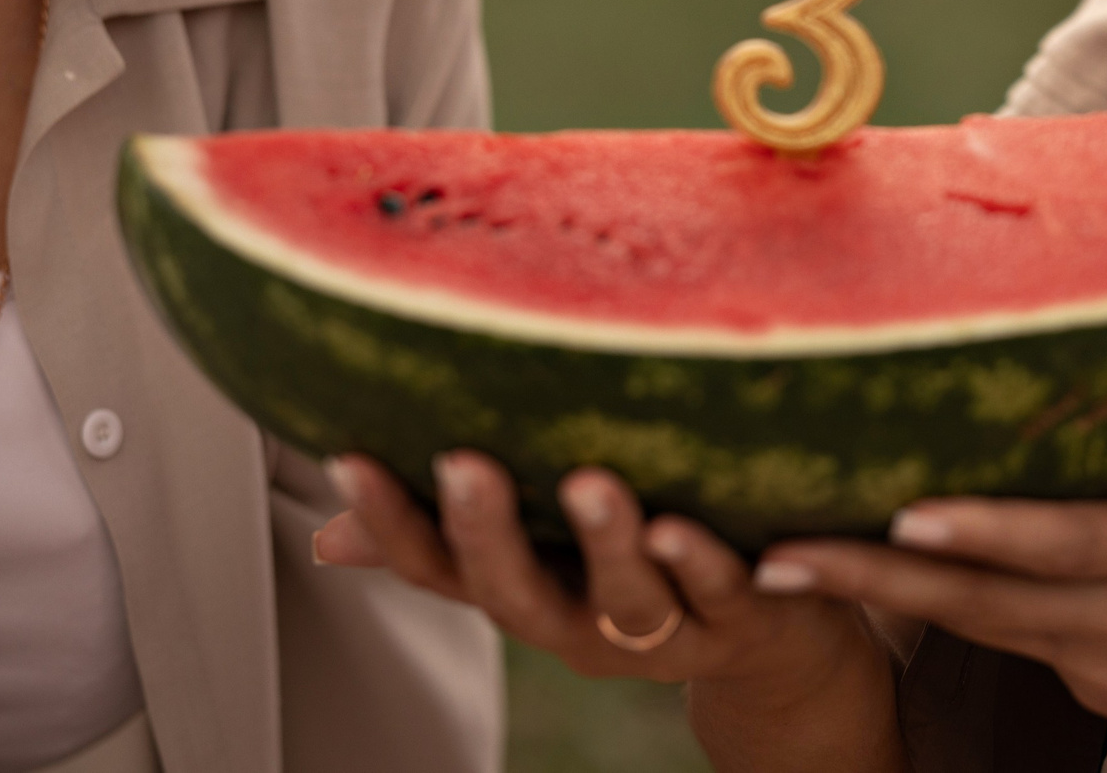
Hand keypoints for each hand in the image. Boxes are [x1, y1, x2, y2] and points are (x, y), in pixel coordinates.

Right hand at [317, 454, 904, 771]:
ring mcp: (665, 630)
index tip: (349, 458)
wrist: (776, 648)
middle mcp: (585, 625)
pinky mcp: (743, 616)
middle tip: (463, 466)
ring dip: (606, 543)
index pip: (440, 569)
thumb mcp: (549, 558)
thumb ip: (456, 538)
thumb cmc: (649, 576)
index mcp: (533, 594)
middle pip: (518, 597)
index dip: (391, 524)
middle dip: (486, 535)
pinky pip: (720, 593)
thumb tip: (331, 530)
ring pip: (626, 598)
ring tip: (589, 483)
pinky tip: (685, 525)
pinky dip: (703, 562)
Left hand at [757, 304, 1106, 772]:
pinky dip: (937, 616)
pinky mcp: (1097, 684)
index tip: (905, 517)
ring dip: (882, 600)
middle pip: (983, 601)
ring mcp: (1104, 660)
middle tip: (775, 556)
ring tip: (784, 567)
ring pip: (976, 627)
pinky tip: (877, 585)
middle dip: (874, 579)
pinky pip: (1004, 644)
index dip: (986, 536)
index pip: (1068, 546)